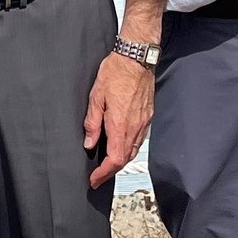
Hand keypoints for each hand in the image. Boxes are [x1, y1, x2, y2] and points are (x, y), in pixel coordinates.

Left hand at [83, 50, 154, 188]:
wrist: (137, 58)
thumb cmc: (116, 72)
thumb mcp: (96, 95)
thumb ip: (93, 122)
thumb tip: (89, 142)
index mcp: (120, 124)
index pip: (114, 159)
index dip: (103, 173)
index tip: (94, 180)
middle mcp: (134, 127)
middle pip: (124, 159)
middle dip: (110, 171)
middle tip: (98, 176)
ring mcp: (144, 123)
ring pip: (133, 151)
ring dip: (120, 161)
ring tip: (107, 164)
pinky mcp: (148, 117)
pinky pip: (139, 140)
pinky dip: (129, 149)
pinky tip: (121, 146)